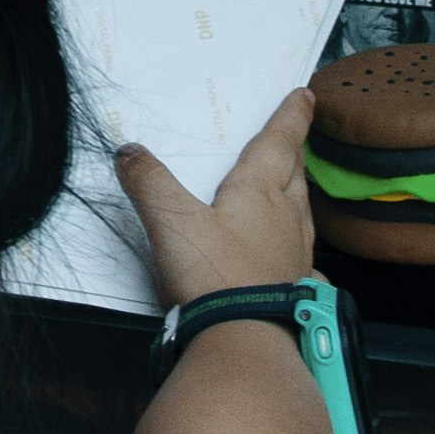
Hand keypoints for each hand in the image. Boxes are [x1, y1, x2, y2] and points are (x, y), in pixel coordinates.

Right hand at [121, 82, 319, 303]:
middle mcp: (285, 217)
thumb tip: (129, 150)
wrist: (247, 338)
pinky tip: (296, 259)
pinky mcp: (296, 288)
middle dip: (294, 152)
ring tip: (295, 188)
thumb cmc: (214, 275)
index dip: (291, 116)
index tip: (305, 95)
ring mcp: (295, 254)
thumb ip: (150, 182)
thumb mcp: (172, 221)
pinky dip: (299, 249)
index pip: (279, 142)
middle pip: (294, 174)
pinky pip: (303, 259)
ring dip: (299, 194)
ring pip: (302, 213)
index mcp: (259, 191)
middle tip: (296, 138)